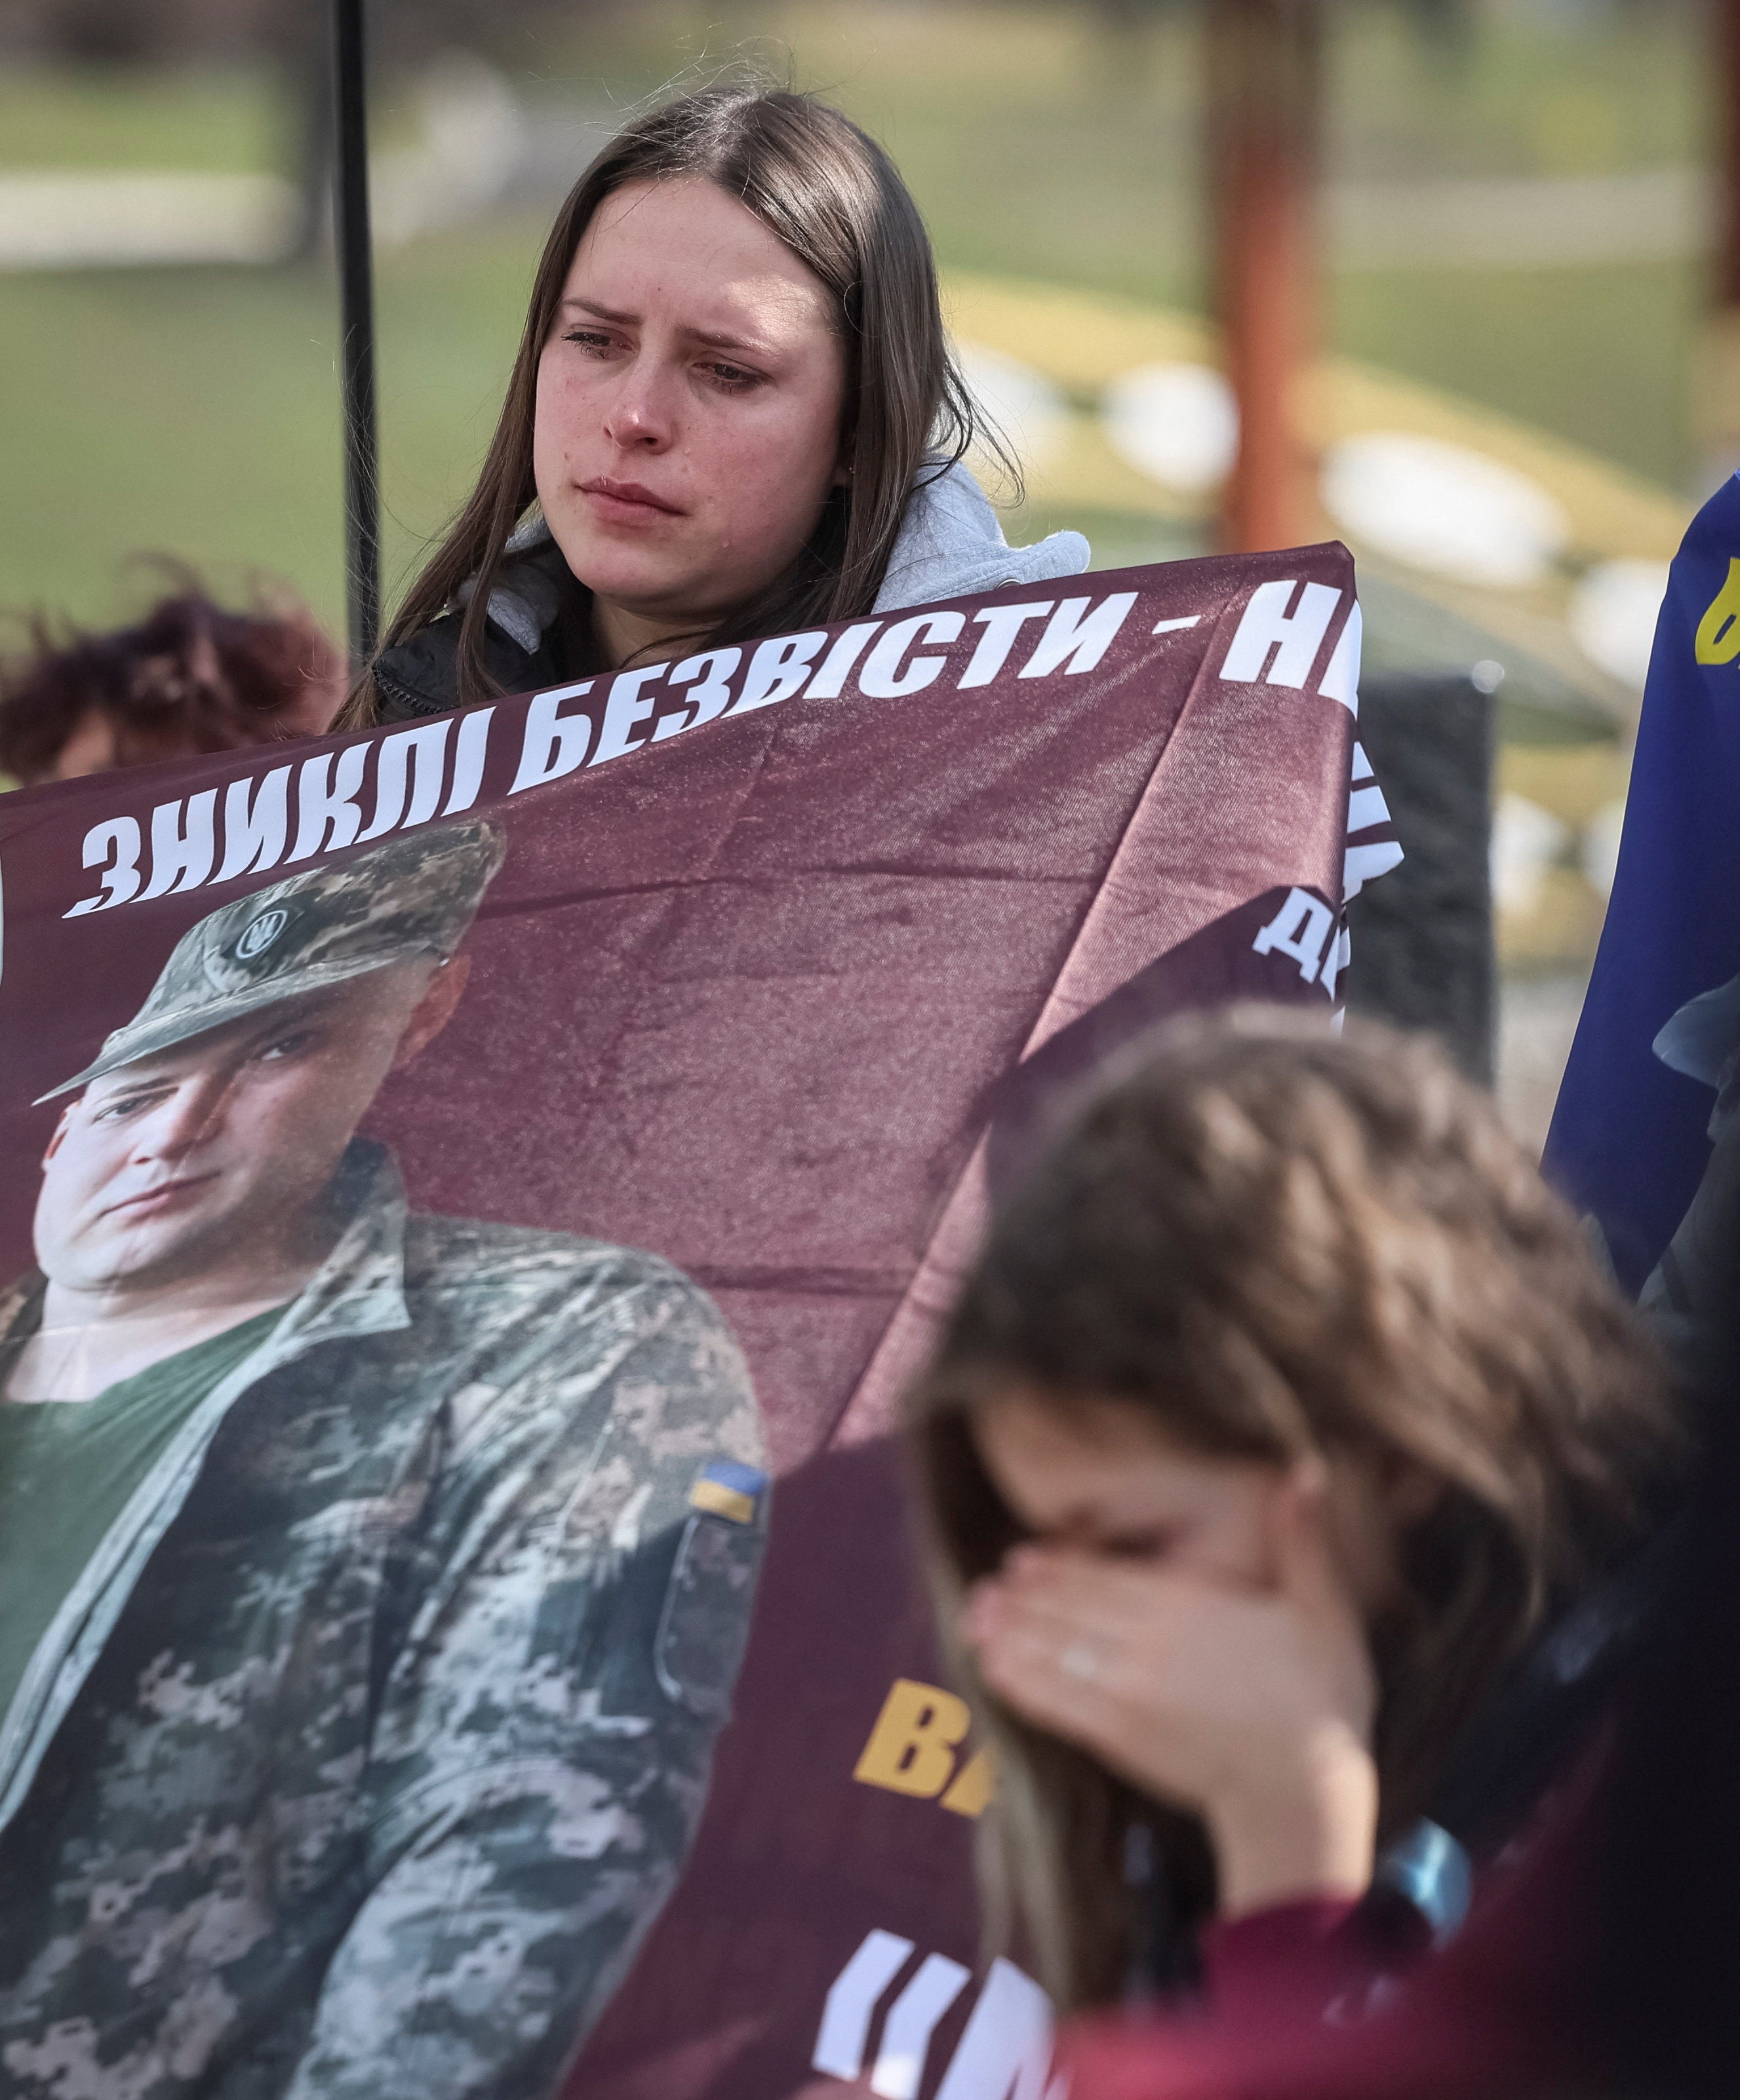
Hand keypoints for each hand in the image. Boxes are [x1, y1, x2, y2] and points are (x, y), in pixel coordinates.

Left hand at [961, 1466, 1379, 1916]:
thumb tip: (1307, 1466)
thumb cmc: (1320, 1698)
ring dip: (1010, 1634)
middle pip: (1069, 1610)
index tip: (1021, 1558)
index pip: (1106, 1577)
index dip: (1058, 1567)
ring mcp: (1127, 1692)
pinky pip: (1056, 1702)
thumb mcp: (1322, 1608)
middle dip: (1021, 1598)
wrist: (1302, 1794)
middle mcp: (1148, 1642)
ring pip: (1054, 1650)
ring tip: (976, 1619)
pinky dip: (1020, 1683)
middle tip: (984, 1586)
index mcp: (1191, 1604)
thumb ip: (1302, 1538)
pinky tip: (994, 1670)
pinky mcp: (1120, 1737)